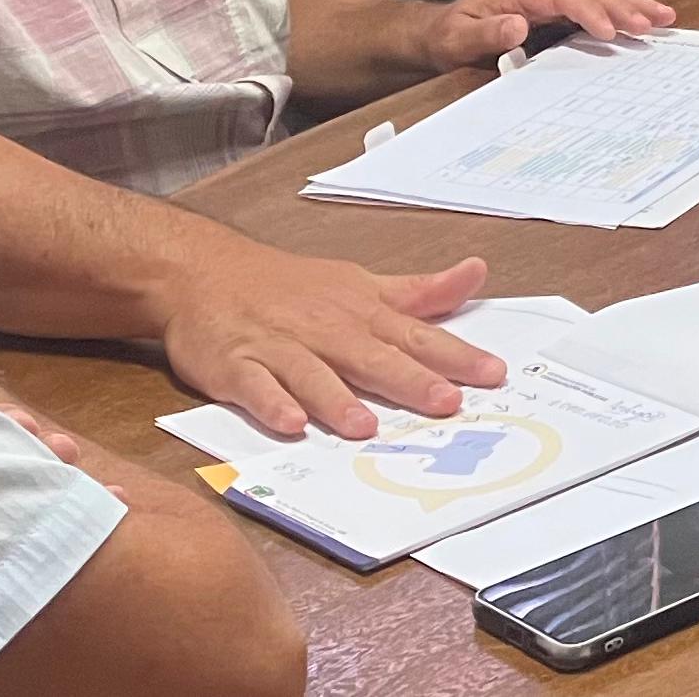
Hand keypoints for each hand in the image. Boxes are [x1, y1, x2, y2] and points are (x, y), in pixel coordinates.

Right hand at [158, 242, 506, 440]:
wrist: (205, 272)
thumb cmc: (290, 287)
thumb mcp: (361, 284)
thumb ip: (419, 292)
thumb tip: (477, 272)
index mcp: (360, 312)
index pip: (416, 334)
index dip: (455, 355)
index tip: (492, 374)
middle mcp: (325, 329)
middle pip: (373, 357)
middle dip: (411, 380)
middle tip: (446, 403)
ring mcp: (279, 346)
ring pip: (313, 374)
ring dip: (338, 399)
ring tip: (365, 426)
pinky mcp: (235, 364)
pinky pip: (255, 386)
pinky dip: (271, 403)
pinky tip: (290, 423)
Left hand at [422, 0, 679, 70]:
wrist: (437, 33)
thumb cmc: (447, 38)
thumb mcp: (456, 41)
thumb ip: (485, 34)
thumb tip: (518, 25)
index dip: (589, 11)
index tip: (609, 32)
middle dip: (623, 5)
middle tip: (654, 23)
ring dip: (631, 5)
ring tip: (664, 19)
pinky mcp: (556, 11)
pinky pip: (594, 6)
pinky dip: (620, 12)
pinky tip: (643, 21)